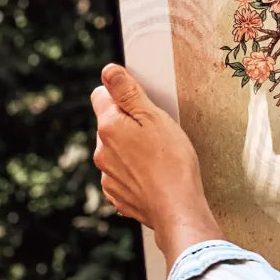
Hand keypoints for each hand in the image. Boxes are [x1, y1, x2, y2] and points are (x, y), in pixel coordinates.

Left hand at [90, 64, 222, 268]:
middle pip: (110, 125)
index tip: (141, 103)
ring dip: (132, 149)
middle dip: (128, 124)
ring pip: (116, 151)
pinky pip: (122, 175)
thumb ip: (128, 93)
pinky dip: (135, 172)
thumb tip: (108, 71)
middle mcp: (101, 152)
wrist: (178, 207)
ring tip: (160, 156)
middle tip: (158, 131)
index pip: (101, 96)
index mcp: (109, 128)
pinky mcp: (117, 196)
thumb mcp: (155, 117)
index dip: (122, 95)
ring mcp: (108, 176)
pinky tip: (155, 175)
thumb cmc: (172, 161)